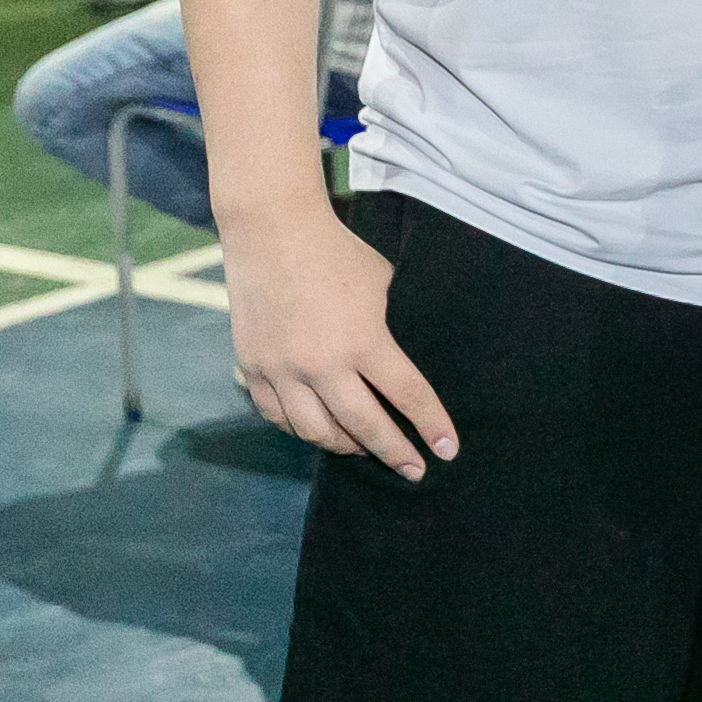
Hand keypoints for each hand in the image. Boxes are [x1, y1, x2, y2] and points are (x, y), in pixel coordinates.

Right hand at [224, 205, 455, 479]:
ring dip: (346, 447)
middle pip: (364, 427)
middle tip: (413, 469)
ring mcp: (283, 370)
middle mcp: (322, 364)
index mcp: (364, 340)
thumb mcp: (384, 285)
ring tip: (365, 450)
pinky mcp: (254, 367)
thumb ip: (391, 328)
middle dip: (394, 453)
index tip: (447, 451)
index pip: (407, 395)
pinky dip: (302, 429)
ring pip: (317, 432)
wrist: (272, 232)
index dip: (431, 425)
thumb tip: (406, 362)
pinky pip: (279, 416)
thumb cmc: (338, 253)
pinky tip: (320, 430)